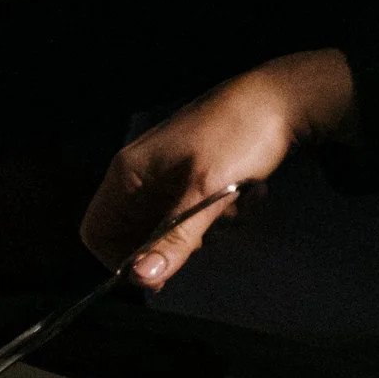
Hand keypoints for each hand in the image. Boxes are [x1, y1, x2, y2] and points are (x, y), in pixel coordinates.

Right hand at [79, 49, 354, 287]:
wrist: (281, 98)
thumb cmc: (239, 137)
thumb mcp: (206, 194)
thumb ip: (173, 239)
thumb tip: (140, 279)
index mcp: (128, 173)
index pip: (96, 233)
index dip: (119, 259)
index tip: (158, 273)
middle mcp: (138, 174)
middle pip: (133, 234)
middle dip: (170, 244)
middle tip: (206, 239)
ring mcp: (163, 173)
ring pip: (165, 226)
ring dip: (200, 229)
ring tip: (234, 208)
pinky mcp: (188, 174)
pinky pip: (187, 211)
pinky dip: (213, 213)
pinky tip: (243, 197)